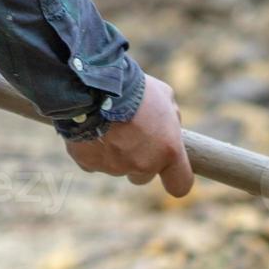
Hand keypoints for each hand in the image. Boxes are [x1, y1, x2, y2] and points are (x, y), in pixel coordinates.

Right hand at [66, 75, 193, 197]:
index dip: (174, 179)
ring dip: (115, 152)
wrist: (94, 83)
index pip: (180, 185)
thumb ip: (170, 118)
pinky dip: (92, 149)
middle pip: (143, 177)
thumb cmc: (134, 87)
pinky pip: (93, 162)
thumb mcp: (164, 96)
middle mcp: (144, 165)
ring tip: (108, 124)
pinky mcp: (89, 164)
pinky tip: (91, 129)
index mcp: (169, 151)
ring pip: (117, 168)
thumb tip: (170, 127)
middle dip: (138, 161)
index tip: (169, 173)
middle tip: (130, 136)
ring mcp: (115, 167)